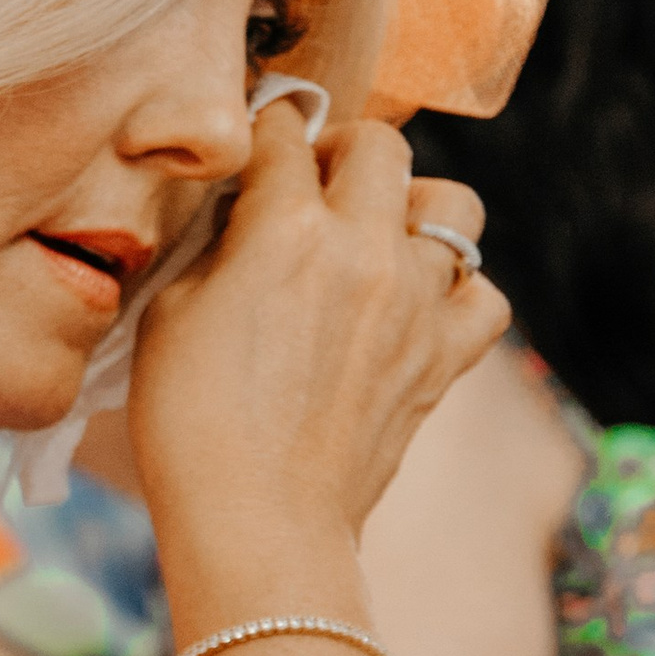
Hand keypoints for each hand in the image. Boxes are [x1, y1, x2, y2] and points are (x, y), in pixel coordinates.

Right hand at [131, 111, 507, 578]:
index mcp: (289, 229)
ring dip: (414, 209)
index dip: (264, 131)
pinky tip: (417, 306)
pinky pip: (485, 297)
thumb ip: (216, 245)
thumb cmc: (192, 426)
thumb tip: (244, 215)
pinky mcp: (443, 359)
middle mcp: (368, 251)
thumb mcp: (169, 313)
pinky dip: (460, 291)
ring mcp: (418, 305)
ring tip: (378, 238)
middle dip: (343, 151)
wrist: (259, 523)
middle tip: (314, 187)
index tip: (255, 147)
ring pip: (455, 207)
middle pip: (382, 145)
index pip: (285, 133)